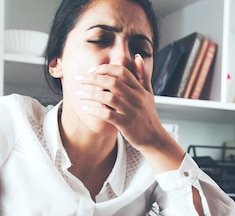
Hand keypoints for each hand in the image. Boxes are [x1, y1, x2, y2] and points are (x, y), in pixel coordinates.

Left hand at [79, 55, 184, 170]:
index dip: (105, 68)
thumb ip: (142, 75)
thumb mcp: (148, 93)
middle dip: (94, 79)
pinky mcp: (126, 124)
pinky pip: (108, 115)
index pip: (122, 71)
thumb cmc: (149, 116)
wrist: (155, 138)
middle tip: (82, 80)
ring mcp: (131, 111)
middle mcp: (136, 98)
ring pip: (108, 97)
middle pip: (113, 82)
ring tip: (80, 94)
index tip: (92, 71)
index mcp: (140, 89)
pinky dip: (95, 110)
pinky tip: (86, 109)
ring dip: (91, 94)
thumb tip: (137, 57)